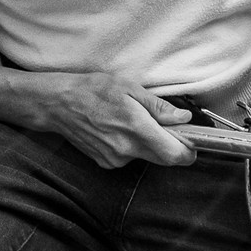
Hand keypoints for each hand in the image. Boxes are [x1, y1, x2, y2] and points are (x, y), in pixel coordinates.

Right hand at [24, 72, 195, 170]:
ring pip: (147, 157)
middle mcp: (127, 149)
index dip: (189, 151)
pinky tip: (118, 129)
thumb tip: (183, 119)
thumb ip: (158, 107)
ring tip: (133, 121)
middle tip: (167, 126)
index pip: (175, 154)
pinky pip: (130, 157)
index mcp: (137, 128)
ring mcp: (116, 159)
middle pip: (165, 159)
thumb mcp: (129, 88)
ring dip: (150, 144)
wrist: (58, 105)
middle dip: (172, 146)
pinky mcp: (106, 163)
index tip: (192, 141)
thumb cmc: (92, 90)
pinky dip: (132, 146)